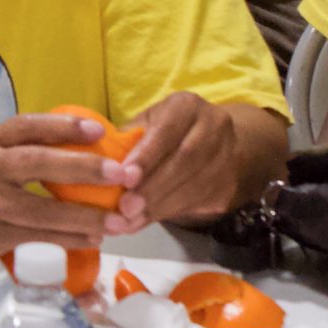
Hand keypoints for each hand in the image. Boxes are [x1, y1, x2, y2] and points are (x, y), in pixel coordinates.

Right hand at [0, 113, 120, 250]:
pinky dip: (63, 241)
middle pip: (35, 163)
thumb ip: (23, 148)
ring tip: (116, 219)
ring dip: (80, 216)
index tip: (97, 129)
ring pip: (37, 209)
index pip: (26, 126)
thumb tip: (85, 144)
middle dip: (81, 168)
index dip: (62, 126)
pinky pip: (31, 239)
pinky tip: (89, 240)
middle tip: (119, 173)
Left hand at [108, 92, 239, 233]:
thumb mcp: (147, 123)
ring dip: (158, 207)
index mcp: (187, 106)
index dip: (147, 156)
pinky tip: (144, 221)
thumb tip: (99, 162)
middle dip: (152, 187)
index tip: (125, 177)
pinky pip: (198, 203)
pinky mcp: (228, 186)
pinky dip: (167, 214)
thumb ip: (127, 139)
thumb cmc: (166, 131)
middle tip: (125, 207)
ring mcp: (226, 157)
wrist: (214, 143)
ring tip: (130, 220)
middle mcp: (213, 127)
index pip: (167, 130)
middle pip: (184, 161)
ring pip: (193, 187)